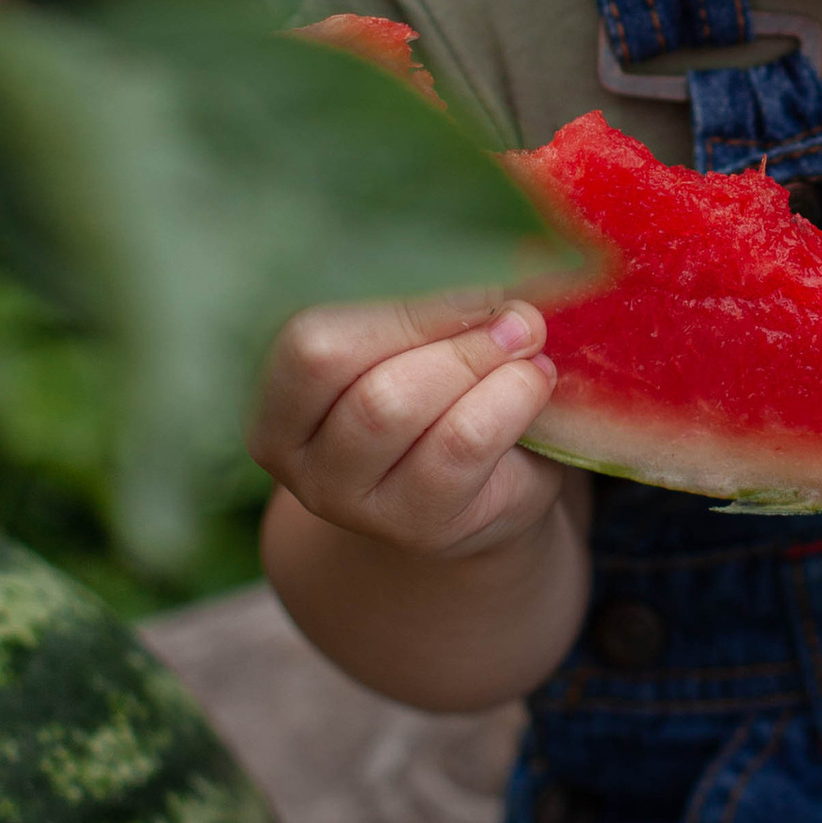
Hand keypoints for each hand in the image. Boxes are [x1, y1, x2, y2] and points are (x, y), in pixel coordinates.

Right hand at [251, 286, 564, 561]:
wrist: (482, 493)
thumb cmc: (444, 402)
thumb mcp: (422, 351)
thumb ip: (439, 320)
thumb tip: (505, 300)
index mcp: (284, 401)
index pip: (316, 347)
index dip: (408, 314)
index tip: (483, 297)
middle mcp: (301, 462)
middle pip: (370, 390)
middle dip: (458, 345)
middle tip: (521, 323)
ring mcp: (352, 504)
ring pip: (406, 417)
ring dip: (484, 371)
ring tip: (532, 353)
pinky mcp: (415, 526)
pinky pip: (459, 450)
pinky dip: (509, 403)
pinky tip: (537, 385)